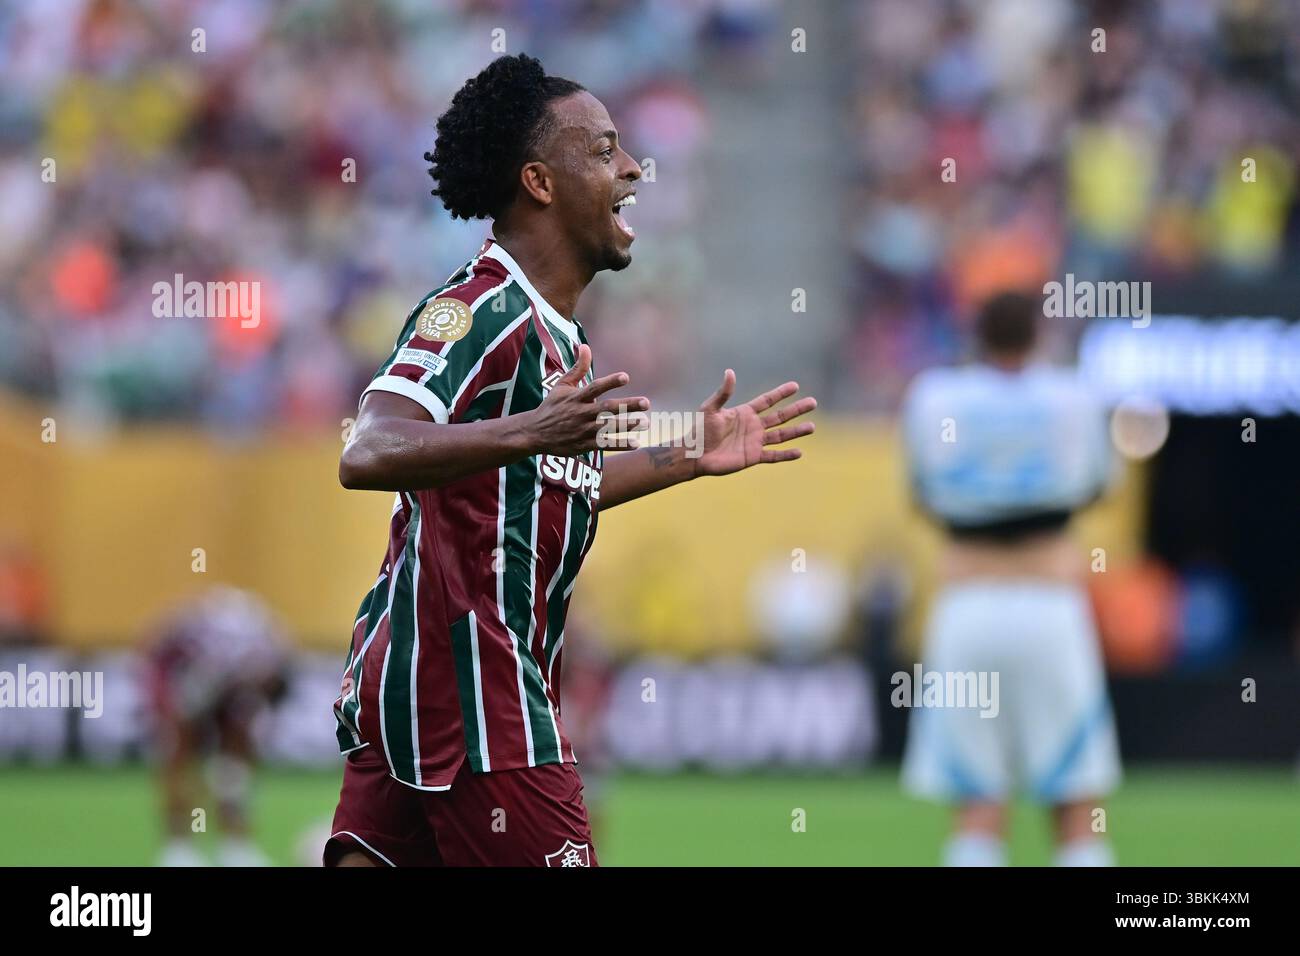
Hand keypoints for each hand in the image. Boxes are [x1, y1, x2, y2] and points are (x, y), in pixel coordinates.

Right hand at [525, 344, 648, 456]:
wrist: (534, 433)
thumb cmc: (552, 406)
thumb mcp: (562, 385)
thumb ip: (578, 368)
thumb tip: (585, 346)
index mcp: (576, 397)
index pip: (595, 388)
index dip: (610, 382)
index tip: (626, 377)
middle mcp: (581, 413)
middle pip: (607, 409)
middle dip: (627, 406)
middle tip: (646, 402)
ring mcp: (582, 430)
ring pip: (608, 428)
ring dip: (627, 425)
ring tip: (645, 422)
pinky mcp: (583, 445)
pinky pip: (604, 445)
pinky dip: (619, 444)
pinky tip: (635, 443)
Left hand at [693, 370, 815, 476]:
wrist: (695, 454)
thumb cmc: (700, 430)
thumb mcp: (711, 408)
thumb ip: (723, 393)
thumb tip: (730, 372)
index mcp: (745, 413)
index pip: (767, 401)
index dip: (781, 393)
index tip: (795, 386)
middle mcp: (753, 426)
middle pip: (780, 416)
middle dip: (796, 410)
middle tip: (813, 402)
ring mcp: (754, 442)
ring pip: (780, 435)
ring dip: (796, 431)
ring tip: (812, 427)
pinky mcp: (753, 457)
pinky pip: (773, 456)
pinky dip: (786, 455)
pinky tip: (799, 452)